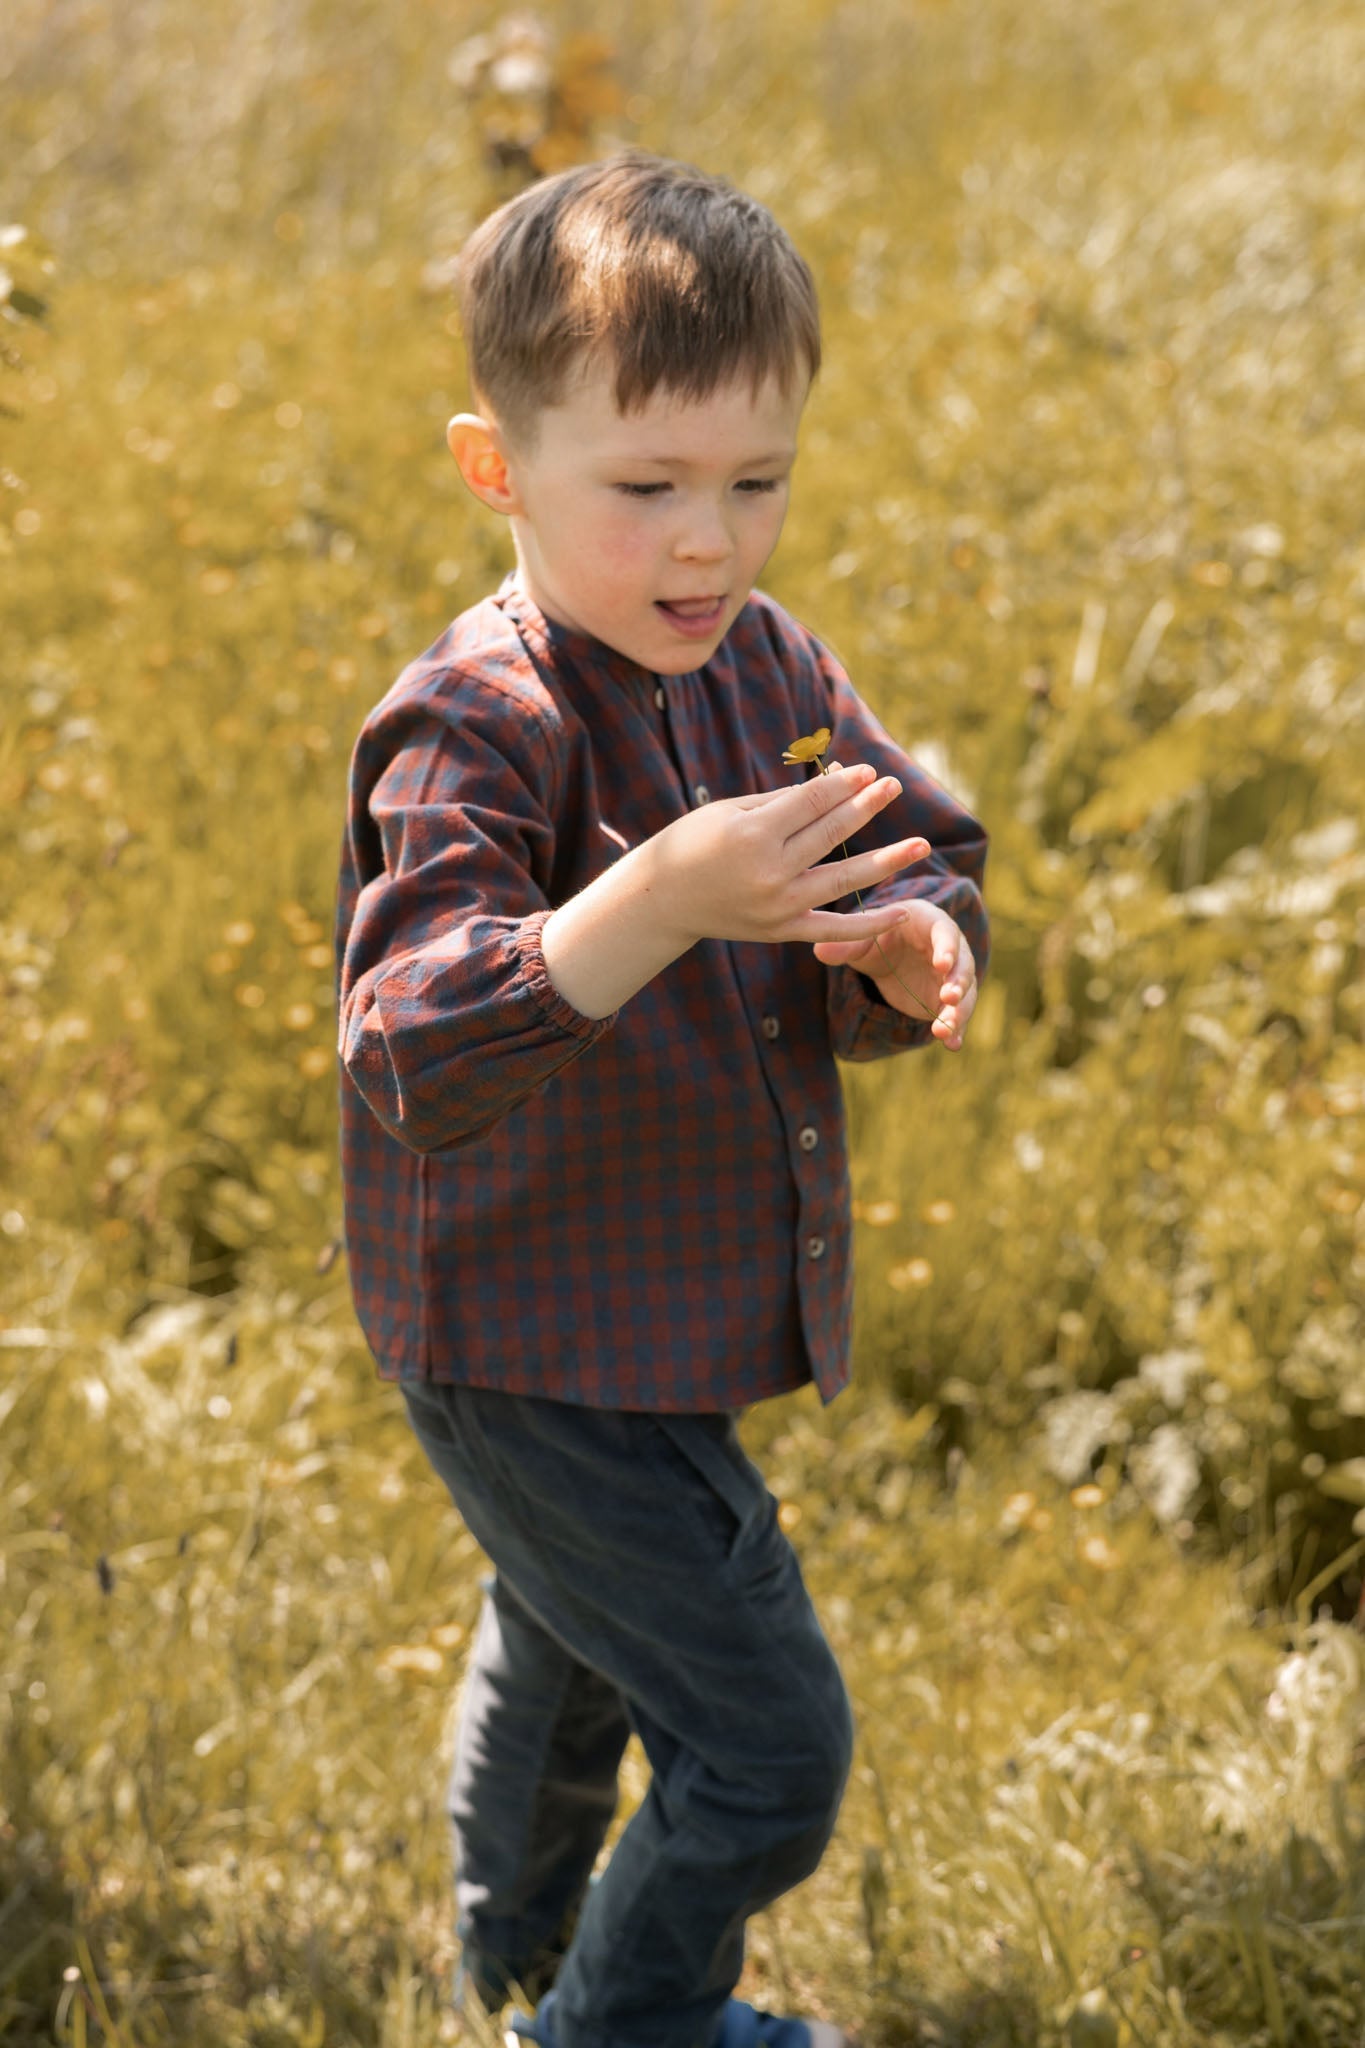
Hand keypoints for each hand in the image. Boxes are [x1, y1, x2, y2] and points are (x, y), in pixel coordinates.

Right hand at [646, 761, 929, 947]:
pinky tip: (901, 911)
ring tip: (920, 844)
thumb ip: (782, 801)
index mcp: (753, 835)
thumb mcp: (730, 811)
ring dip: (886, 861)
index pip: (811, 803)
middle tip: (894, 786)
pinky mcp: (782, 931)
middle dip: (866, 806)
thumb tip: (834, 782)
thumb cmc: (693, 844)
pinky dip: (869, 925)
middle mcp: (769, 872)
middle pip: (831, 834)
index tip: (868, 771)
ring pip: (843, 880)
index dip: (843, 784)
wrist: (662, 900)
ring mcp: (778, 906)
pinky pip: (834, 929)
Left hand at [811, 901, 978, 1048]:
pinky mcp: (946, 1000)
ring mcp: (951, 977)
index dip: (946, 947)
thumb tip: (819, 952)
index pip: (945, 931)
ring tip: (945, 1030)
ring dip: (958, 1011)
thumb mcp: (859, 941)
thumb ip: (844, 946)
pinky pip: (956, 1015)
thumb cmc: (876, 939)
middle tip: (948, 997)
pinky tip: (953, 1046)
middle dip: (957, 982)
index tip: (942, 963)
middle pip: (962, 964)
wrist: (886, 956)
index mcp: (929, 923)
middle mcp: (950, 948)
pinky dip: (956, 1030)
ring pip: (964, 993)